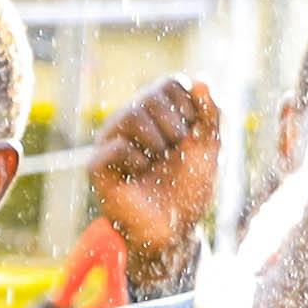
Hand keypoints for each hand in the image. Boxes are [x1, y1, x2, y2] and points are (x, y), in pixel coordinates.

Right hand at [89, 75, 224, 255]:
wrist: (174, 229)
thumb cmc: (189, 187)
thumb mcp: (209, 146)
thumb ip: (210, 112)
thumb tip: (202, 78)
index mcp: (155, 111)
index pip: (170, 83)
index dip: (190, 106)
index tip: (192, 133)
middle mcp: (129, 120)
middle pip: (151, 96)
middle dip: (175, 127)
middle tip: (174, 153)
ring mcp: (110, 141)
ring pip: (131, 115)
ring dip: (157, 142)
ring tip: (158, 162)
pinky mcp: (97, 166)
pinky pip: (117, 147)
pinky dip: (138, 161)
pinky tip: (140, 174)